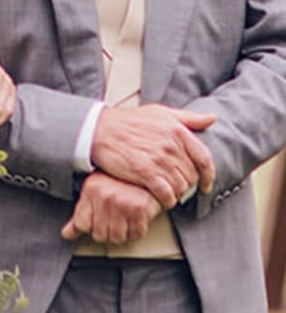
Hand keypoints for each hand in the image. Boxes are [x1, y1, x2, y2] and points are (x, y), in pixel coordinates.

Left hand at [62, 172, 162, 244]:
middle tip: (115, 221)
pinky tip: (136, 220)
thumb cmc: (119, 185)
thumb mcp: (95, 194)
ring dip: (123, 234)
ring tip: (125, 220)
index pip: (82, 225)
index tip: (97, 222)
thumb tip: (67, 235)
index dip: (90, 228)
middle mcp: (104, 196)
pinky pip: (135, 234)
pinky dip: (137, 232)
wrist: (148, 176)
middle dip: (108, 232)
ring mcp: (122, 203)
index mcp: (90, 191)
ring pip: (117, 238)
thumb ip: (80, 216)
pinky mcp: (139, 210)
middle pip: (100, 235)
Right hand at [91, 104, 215, 205]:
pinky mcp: (144, 172)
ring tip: (169, 193)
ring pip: (180, 186)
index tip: (206, 185)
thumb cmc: (128, 121)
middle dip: (187, 185)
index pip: (204, 159)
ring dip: (177, 194)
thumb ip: (188, 117)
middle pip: (191, 175)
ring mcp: (158, 160)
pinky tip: (163, 200)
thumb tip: (212, 118)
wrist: (100, 129)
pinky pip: (165, 194)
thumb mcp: (160, 112)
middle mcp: (171, 145)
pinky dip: (167, 200)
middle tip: (179, 188)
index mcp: (178, 131)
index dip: (208, 175)